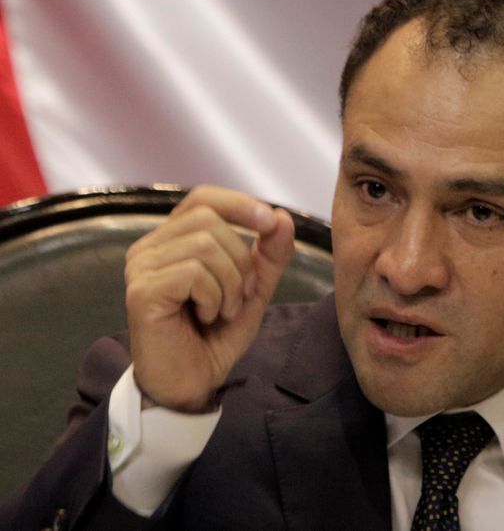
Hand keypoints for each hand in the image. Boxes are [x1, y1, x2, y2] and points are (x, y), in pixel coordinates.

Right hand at [124, 185, 294, 410]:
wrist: (192, 384)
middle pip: (209, 219)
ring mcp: (141, 268)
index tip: (270, 221)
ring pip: (205, 245)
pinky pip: (195, 272)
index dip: (239, 203)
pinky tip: (205, 318)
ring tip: (222, 311)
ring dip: (230, 283)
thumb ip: (269, 255)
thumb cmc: (214, 337)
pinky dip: (214, 297)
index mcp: (172, 240)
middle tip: (238, 297)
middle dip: (240, 259)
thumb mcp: (253, 289)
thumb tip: (281, 217)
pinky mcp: (142, 291)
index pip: (203, 199)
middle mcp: (149, 247)